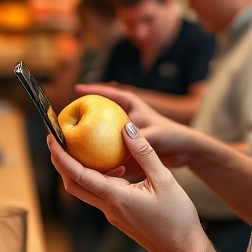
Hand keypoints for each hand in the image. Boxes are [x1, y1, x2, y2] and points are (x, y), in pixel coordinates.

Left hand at [47, 124, 203, 251]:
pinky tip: (116, 166)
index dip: (61, 157)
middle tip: (57, 140)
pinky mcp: (119, 217)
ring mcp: (112, 214)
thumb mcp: (164, 180)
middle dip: (61, 163)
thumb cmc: (178, 218)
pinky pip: (101, 195)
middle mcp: (108, 208)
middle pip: (73, 185)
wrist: (183, 250)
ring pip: (86, 191)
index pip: (79, 175)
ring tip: (83, 148)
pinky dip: (98, 179)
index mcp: (116, 198)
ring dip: (78, 170)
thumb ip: (144, 153)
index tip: (51, 138)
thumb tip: (127, 128)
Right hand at [76, 82, 198, 168]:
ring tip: (72, 143)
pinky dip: (99, 155)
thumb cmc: (172, 136)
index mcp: (130, 105)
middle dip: (83, 115)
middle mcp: (123, 117)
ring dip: (89, 137)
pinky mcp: (125, 147)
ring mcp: (123, 133)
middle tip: (67, 120)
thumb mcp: (154, 134)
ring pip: (101, 132)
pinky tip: (88, 163)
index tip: (76, 88)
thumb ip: (137, 137)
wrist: (185, 151)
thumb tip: (121, 140)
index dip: (91, 90)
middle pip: (99, 112)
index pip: (108, 93)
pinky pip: (108, 150)